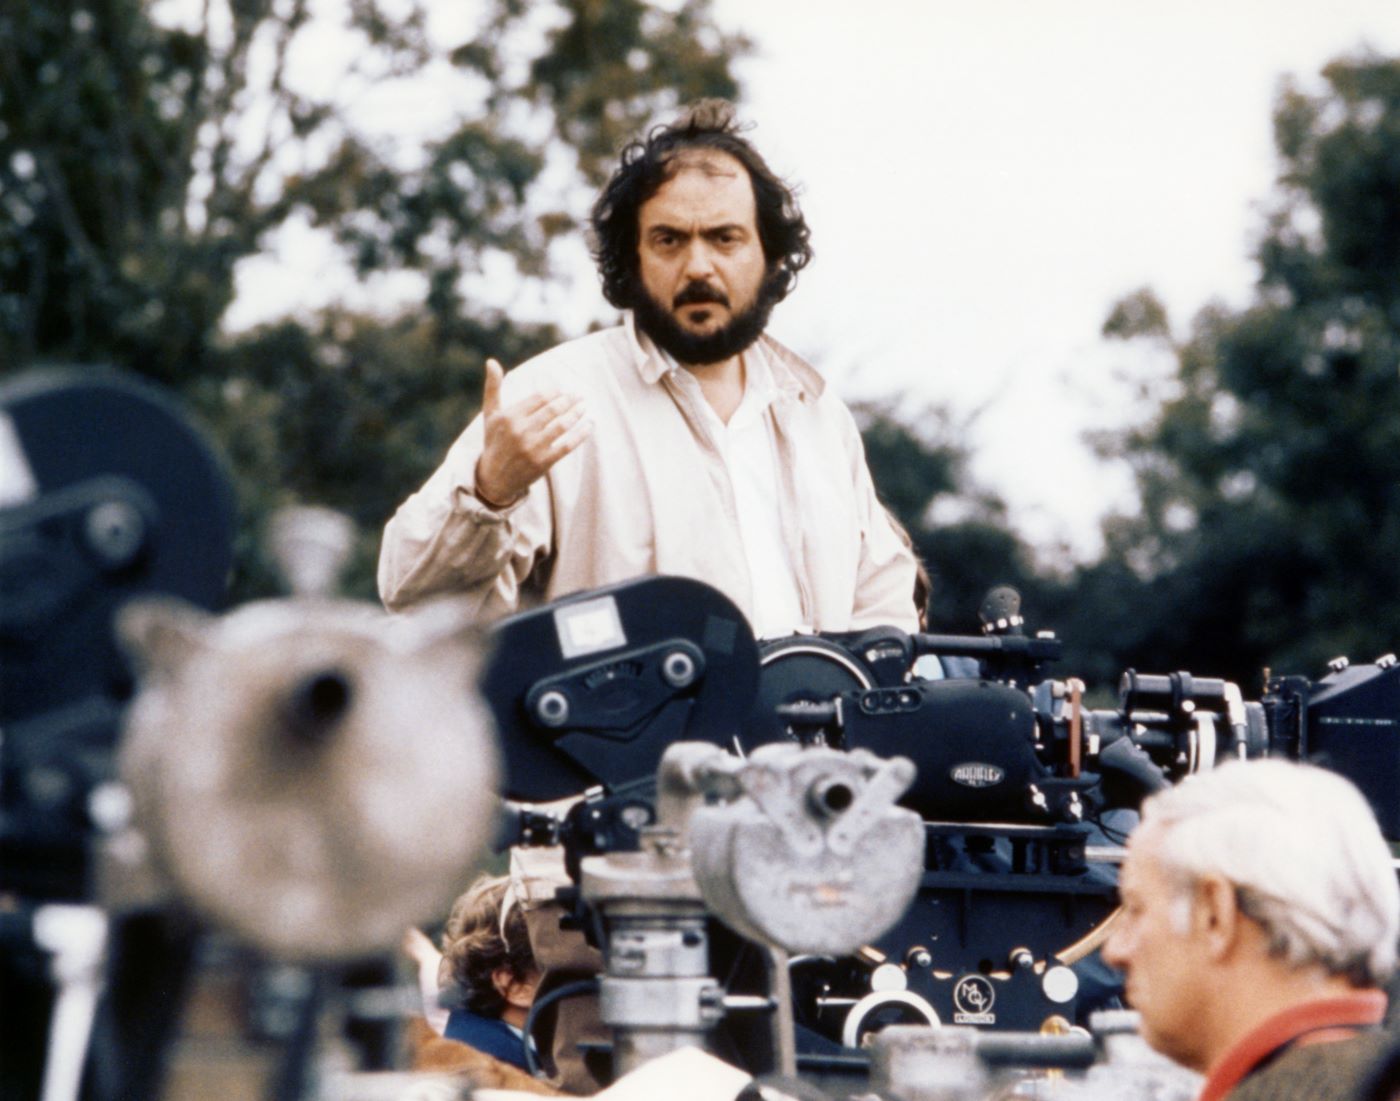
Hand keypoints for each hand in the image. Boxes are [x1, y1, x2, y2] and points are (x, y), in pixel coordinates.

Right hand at [473, 358, 590, 506]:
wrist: (494, 479)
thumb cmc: (494, 441)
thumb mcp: (490, 415)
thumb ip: (492, 387)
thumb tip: (491, 361)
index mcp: (509, 417)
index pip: (539, 398)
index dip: (554, 392)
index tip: (562, 390)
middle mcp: (520, 431)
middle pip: (552, 410)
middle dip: (569, 400)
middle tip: (579, 395)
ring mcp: (533, 447)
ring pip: (562, 425)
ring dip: (577, 413)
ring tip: (584, 406)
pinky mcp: (543, 462)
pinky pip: (567, 445)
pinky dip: (581, 434)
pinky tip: (590, 425)